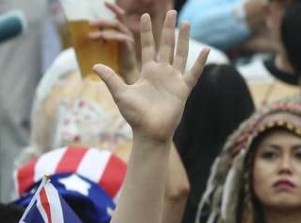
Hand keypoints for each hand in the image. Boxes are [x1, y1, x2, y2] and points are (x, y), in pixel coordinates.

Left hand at [93, 11, 206, 142]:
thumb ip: (111, 79)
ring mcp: (174, 80)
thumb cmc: (135, 116)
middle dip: (168, 29)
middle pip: (166, 45)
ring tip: (186, 23)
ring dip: (184, 39)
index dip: (146, 32)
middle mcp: (162, 72)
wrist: (149, 133)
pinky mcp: (183, 89)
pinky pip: (193, 73)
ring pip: (180, 54)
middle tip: (171, 11)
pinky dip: (199, 63)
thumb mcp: (121, 94)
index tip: (146, 16)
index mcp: (147, 72)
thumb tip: (95, 66)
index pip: (147, 47)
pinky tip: (206, 50)